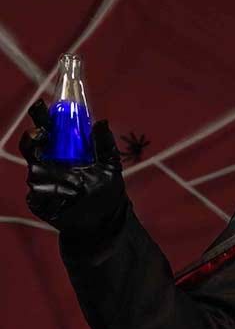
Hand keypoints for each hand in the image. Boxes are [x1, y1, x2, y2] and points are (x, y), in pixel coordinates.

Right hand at [20, 106, 123, 225]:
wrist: (105, 220)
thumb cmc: (107, 190)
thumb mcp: (111, 164)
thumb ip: (105, 144)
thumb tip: (102, 121)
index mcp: (62, 150)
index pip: (46, 128)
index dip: (40, 117)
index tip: (41, 107)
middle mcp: (48, 162)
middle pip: (30, 145)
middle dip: (32, 138)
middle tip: (42, 136)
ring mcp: (42, 181)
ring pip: (35, 170)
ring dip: (55, 174)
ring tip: (77, 183)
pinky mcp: (38, 200)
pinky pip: (37, 192)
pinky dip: (54, 191)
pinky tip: (70, 195)